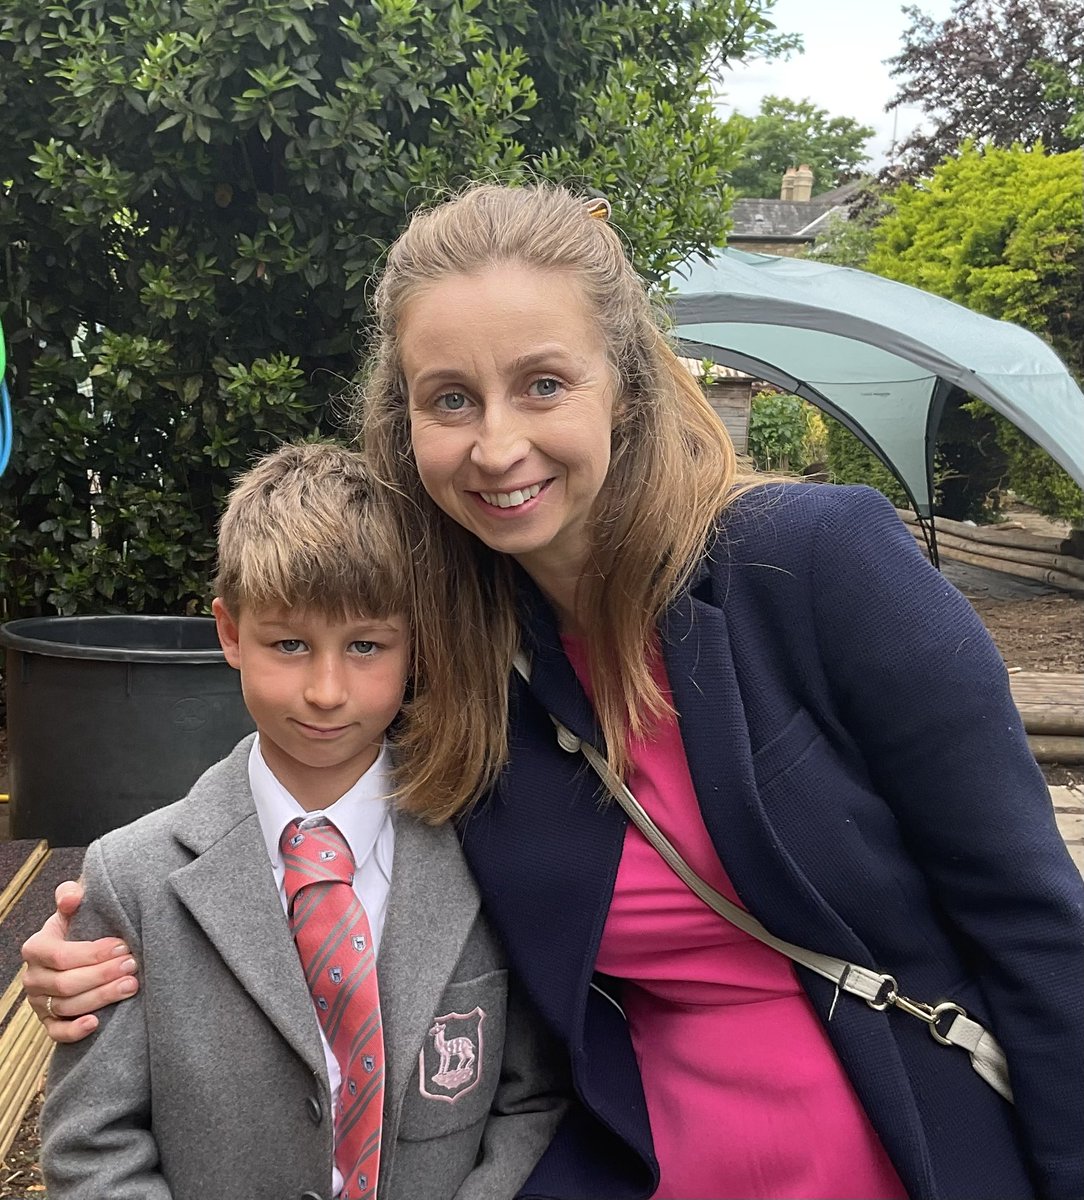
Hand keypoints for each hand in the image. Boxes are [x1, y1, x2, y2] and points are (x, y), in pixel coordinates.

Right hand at [21, 880, 139, 1042]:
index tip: (123, 946)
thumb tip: (72, 897)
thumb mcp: (75, 906)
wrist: (83, 945)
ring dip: (101, 997)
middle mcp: (34, 977)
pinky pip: (57, 1033)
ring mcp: (40, 1002)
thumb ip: (70, 894)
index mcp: (37, 948)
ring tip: (131, 985)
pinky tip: (97, 1022)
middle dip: (103, 975)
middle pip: (66, 983)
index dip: (93, 953)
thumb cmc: (82, 923)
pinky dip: (75, 1031)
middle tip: (133, 965)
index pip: (61, 955)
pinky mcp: (49, 1022)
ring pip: (67, 1007)